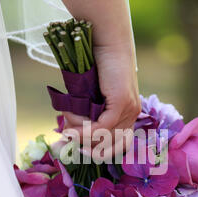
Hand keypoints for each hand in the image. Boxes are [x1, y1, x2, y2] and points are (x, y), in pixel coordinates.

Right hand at [63, 42, 140, 157]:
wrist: (108, 43)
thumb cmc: (98, 67)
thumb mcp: (92, 97)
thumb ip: (87, 114)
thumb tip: (69, 135)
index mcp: (128, 117)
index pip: (117, 147)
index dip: (97, 153)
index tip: (78, 151)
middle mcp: (132, 116)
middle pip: (108, 146)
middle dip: (85, 145)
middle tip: (67, 137)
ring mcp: (129, 111)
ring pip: (102, 137)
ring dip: (80, 135)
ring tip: (66, 126)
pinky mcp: (122, 104)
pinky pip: (102, 128)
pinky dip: (84, 132)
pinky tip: (70, 130)